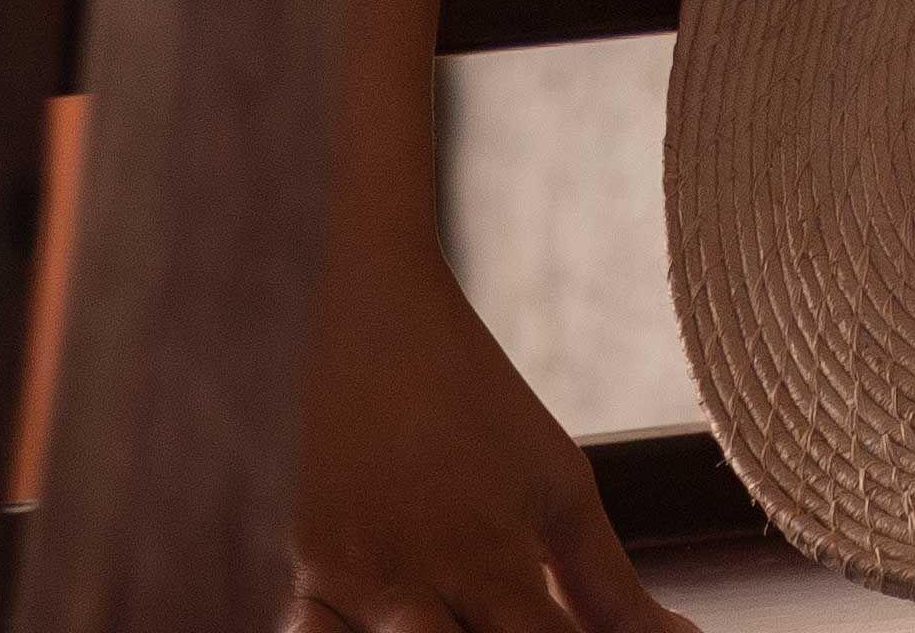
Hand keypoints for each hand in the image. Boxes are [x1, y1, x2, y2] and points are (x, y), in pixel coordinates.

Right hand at [285, 254, 701, 632]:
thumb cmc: (481, 403)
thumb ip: (611, 586)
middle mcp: (420, 582)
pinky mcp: (302, 572)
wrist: (375, 314)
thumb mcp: (560, 488)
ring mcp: (352, 583)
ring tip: (471, 618)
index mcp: (496, 563)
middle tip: (530, 622)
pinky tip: (392, 628)